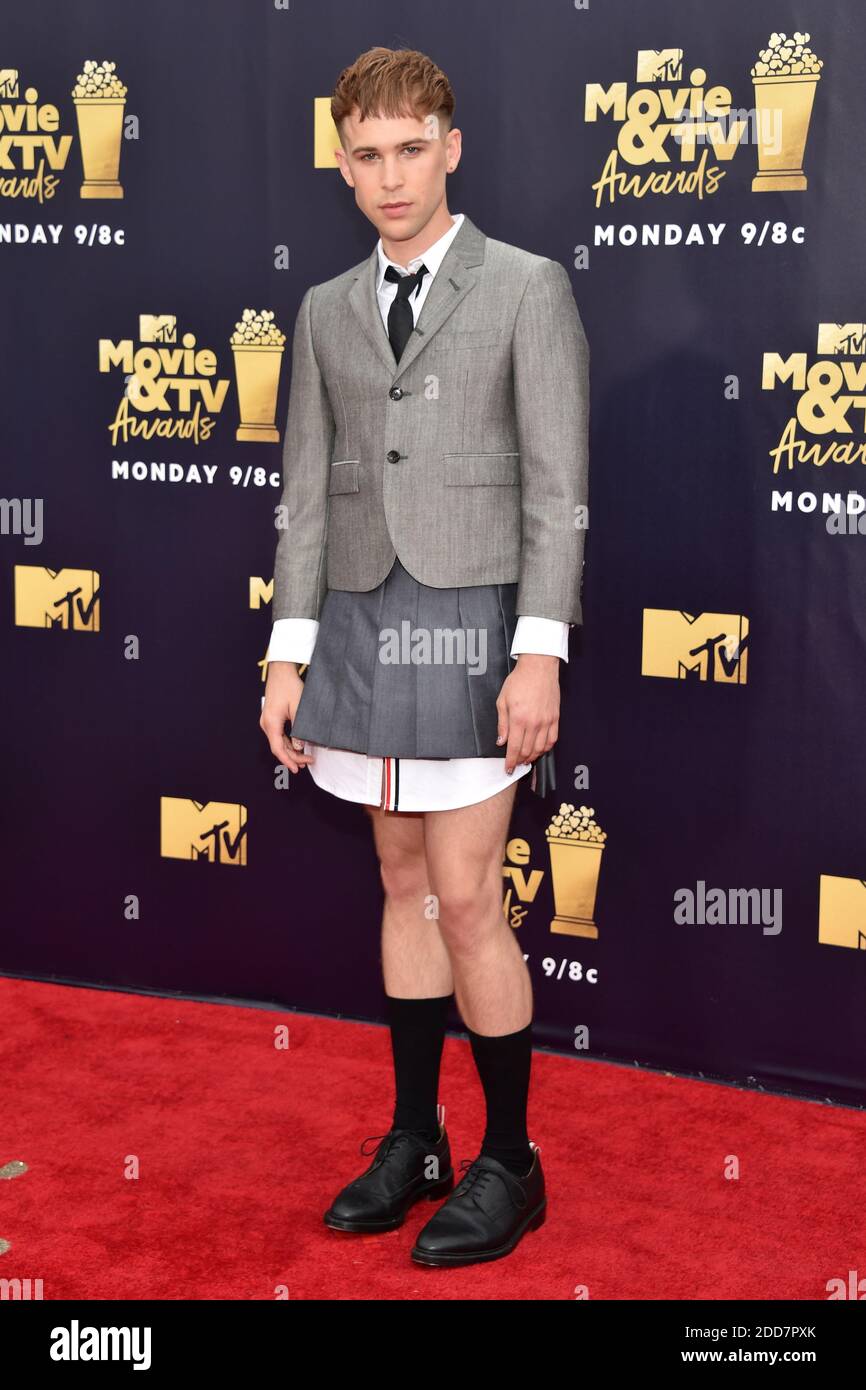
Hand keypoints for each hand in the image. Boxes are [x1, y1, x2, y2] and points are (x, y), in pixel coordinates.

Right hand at [260, 661, 314, 773]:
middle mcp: (266, 723)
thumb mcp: (298, 709)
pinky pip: (278, 735)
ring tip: (303, 759)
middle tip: (307, 763)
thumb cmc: (290, 686)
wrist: (281, 671)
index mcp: (271, 723)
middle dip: (292, 757)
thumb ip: (299, 730)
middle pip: (278, 747)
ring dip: (290, 750)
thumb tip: (299, 747)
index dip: (288, 760)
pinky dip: (287, 742)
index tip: (298, 768)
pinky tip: (296, 746)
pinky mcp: (271, 718)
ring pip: (278, 742)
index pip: (278, 749)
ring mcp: (267, 721)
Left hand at [496, 653, 559, 773]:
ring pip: (540, 748)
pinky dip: (545, 748)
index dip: (510, 762)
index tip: (508, 769)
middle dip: (520, 761)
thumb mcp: (502, 701)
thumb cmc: (519, 681)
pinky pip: (552, 739)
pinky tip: (540, 749)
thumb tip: (501, 741)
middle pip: (527, 751)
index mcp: (518, 719)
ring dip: (532, 757)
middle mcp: (533, 723)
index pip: (513, 748)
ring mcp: (546, 722)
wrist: (538, 668)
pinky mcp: (555, 718)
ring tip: (526, 759)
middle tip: (515, 764)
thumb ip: (502, 723)